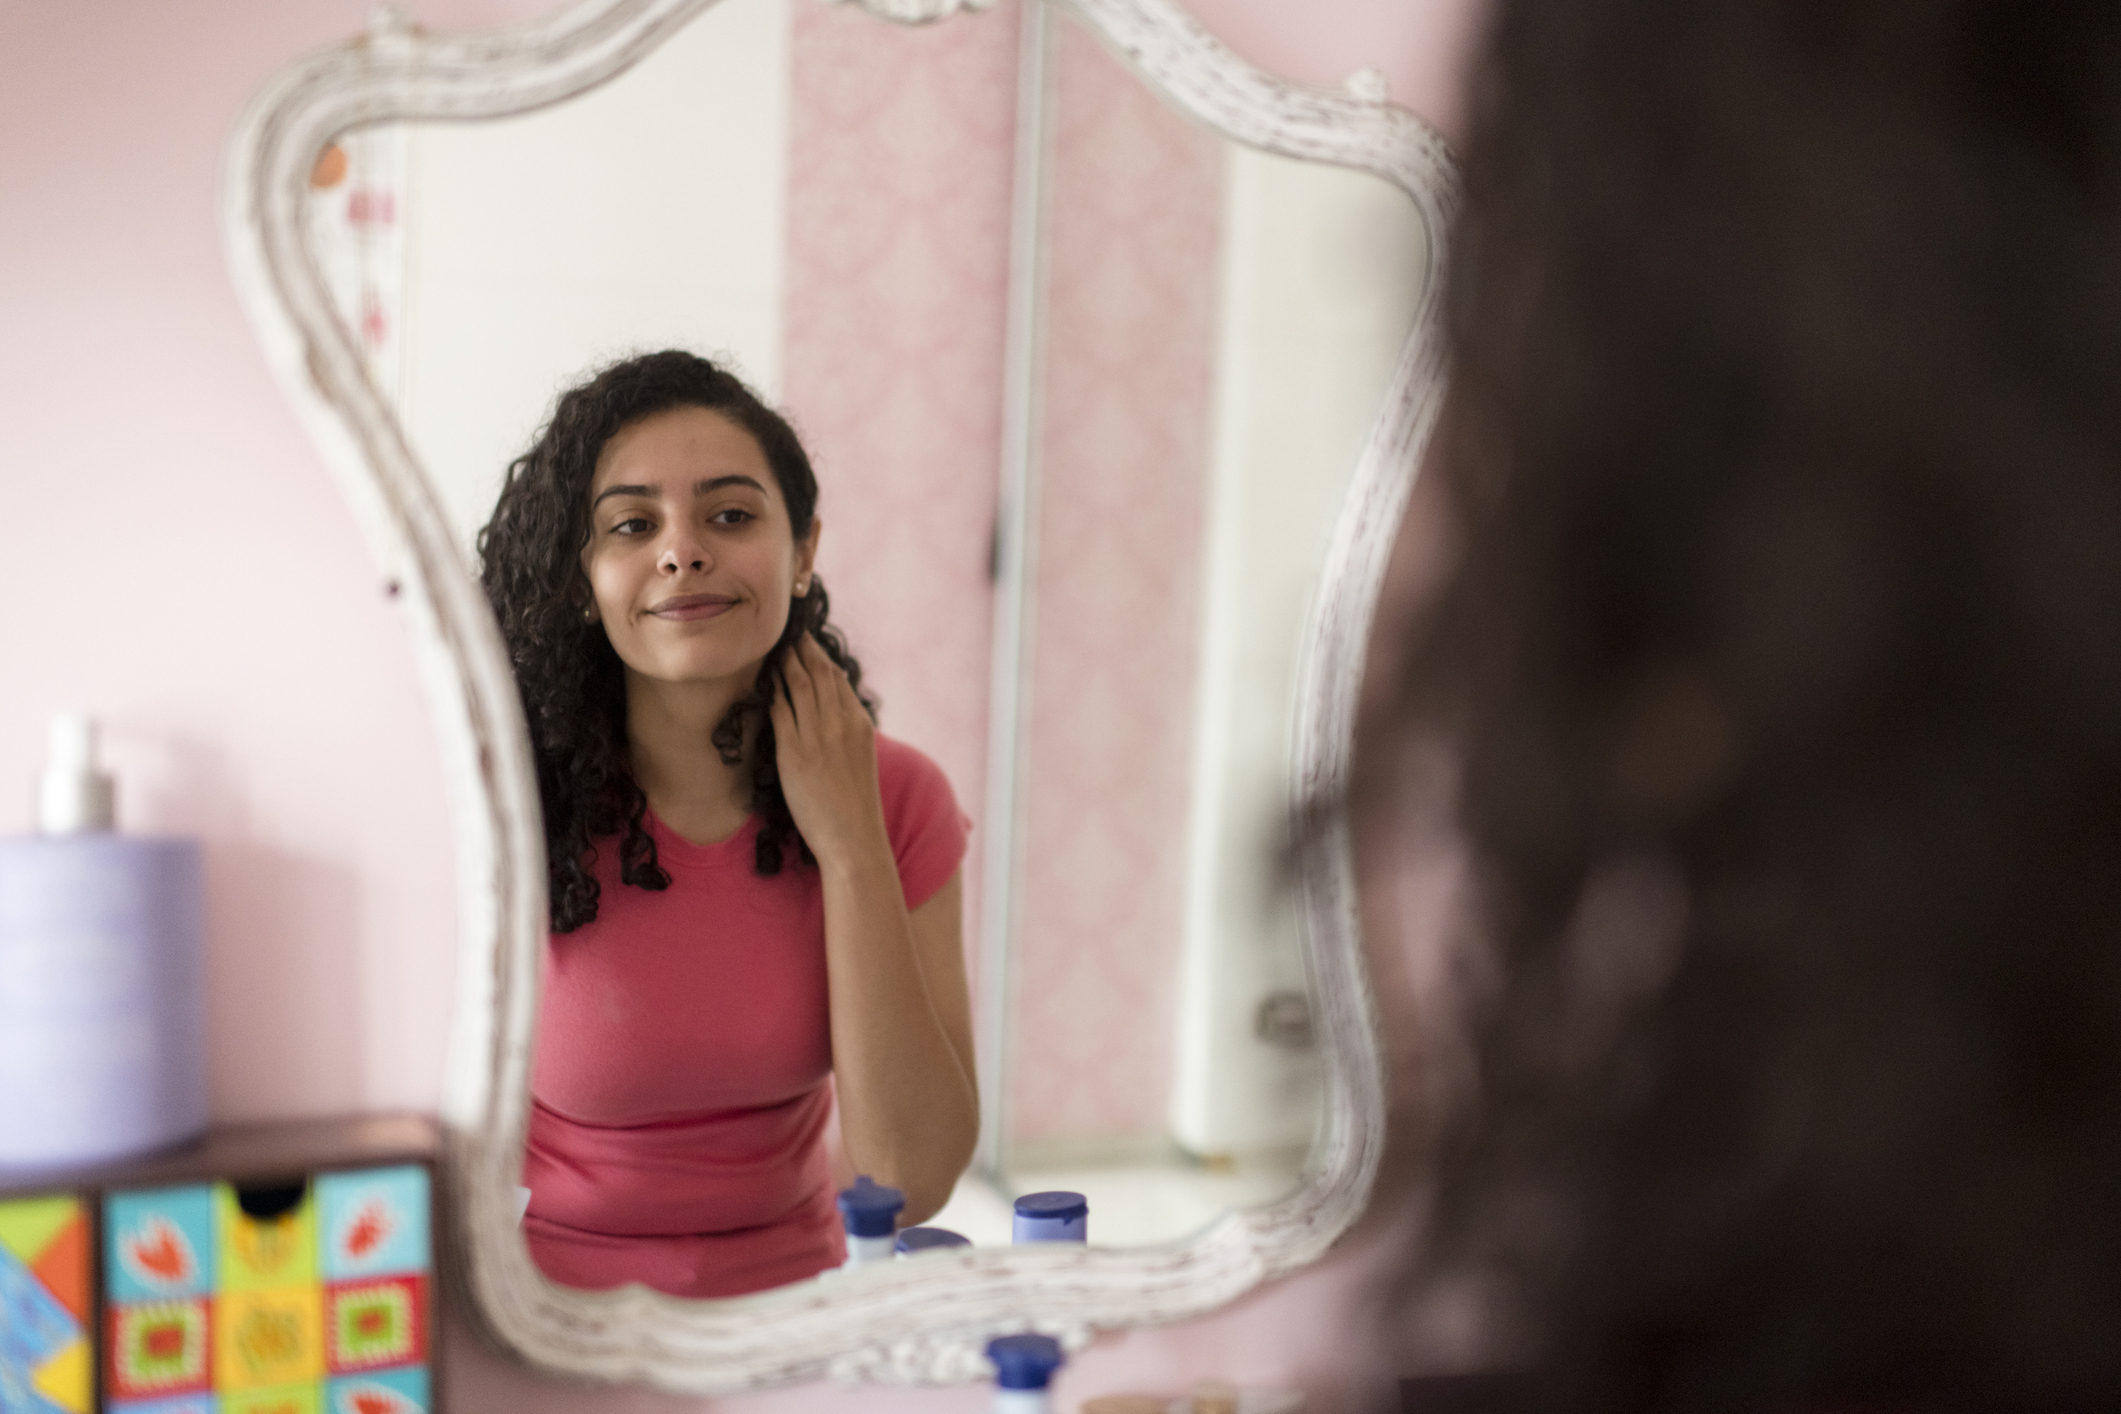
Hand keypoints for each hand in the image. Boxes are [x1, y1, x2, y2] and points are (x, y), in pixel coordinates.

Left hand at [770, 634, 887, 867]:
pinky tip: (765, 683)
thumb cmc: (855, 803)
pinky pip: (781, 711)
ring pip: (798, 685)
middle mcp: (841, 723)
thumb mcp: (860, 757)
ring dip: (784, 663)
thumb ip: (848, 729)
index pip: (836, 677)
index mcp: (859, 723)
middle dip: (800, 649)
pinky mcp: (795, 754)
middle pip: (817, 673)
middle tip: (785, 633)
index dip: (818, 656)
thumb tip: (832, 707)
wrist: (853, 837)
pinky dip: (773, 692)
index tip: (804, 642)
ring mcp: (818, 737)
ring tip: (772, 650)